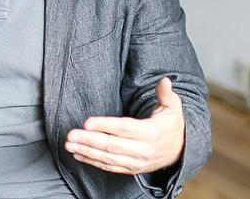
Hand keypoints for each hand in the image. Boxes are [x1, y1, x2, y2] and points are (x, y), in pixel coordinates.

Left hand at [64, 77, 184, 174]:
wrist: (180, 150)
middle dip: (89, 140)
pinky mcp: (131, 169)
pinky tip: (79, 155)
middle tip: (71, 135)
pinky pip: (109, 167)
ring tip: (69, 145)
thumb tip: (164, 80)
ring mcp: (137, 162)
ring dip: (86, 152)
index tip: (88, 122)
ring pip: (108, 159)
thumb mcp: (173, 107)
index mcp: (152, 133)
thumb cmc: (171, 125)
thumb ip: (166, 94)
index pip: (124, 129)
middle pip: (112, 146)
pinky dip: (93, 162)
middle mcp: (143, 150)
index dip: (105, 126)